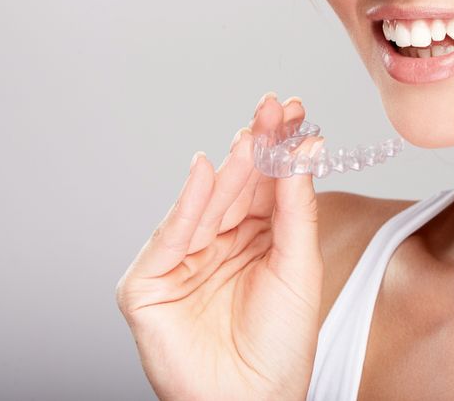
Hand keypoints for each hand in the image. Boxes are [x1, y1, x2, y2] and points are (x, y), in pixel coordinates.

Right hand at [116, 93, 324, 399]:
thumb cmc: (280, 345)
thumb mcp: (299, 266)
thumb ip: (297, 208)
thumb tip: (305, 148)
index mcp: (256, 239)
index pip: (267, 184)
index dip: (279, 147)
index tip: (295, 110)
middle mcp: (217, 244)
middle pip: (238, 186)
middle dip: (257, 145)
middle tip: (275, 107)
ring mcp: (181, 261)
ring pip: (207, 204)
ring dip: (231, 167)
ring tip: (254, 133)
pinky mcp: (149, 283)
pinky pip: (171, 236)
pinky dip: (188, 204)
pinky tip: (208, 171)